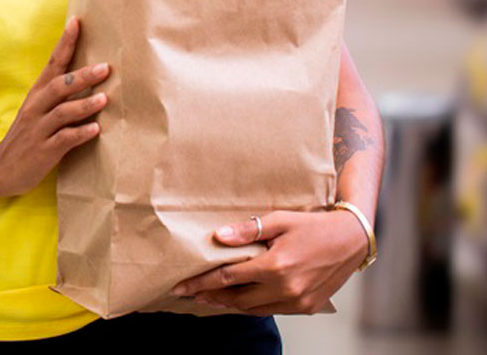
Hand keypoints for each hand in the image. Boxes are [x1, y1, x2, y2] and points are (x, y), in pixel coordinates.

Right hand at [0, 17, 109, 196]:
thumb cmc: (28, 135)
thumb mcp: (38, 109)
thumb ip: (60, 94)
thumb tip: (91, 74)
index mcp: (38, 93)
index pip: (52, 62)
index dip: (65, 42)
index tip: (77, 22)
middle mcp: (37, 107)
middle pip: (60, 85)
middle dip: (83, 76)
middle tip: (105, 67)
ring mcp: (39, 129)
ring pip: (63, 112)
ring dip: (84, 105)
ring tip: (104, 98)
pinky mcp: (43, 151)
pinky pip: (63, 140)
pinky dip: (80, 133)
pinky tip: (95, 129)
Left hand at [171, 210, 368, 315]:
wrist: (351, 240)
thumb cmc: (314, 225)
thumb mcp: (280, 220)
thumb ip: (248, 230)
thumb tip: (218, 237)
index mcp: (276, 266)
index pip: (229, 277)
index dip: (202, 282)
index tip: (182, 286)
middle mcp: (286, 289)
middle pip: (238, 299)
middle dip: (211, 297)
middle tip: (191, 294)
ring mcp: (297, 302)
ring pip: (254, 310)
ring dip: (230, 305)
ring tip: (210, 298)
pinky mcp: (307, 308)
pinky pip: (272, 312)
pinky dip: (253, 308)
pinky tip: (242, 301)